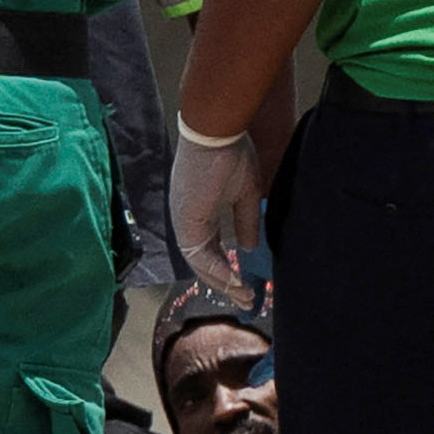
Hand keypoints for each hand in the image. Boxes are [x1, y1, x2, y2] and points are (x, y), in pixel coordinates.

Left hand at [167, 118, 263, 302]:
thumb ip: (245, 222)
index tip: (246, 284)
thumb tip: (249, 248)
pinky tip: (235, 282)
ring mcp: (184, 222)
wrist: (216, 134)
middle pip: (203, 262)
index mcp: (198, 212)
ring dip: (222, 282)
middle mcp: (187, 220)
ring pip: (200, 263)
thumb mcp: (246, 194)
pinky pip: (200, 256)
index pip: (210, 249)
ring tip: (243, 296)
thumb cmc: (231, 155)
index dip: (227, 268)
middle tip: (246, 300)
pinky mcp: (186, 222)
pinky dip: (218, 271)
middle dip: (225, 283)